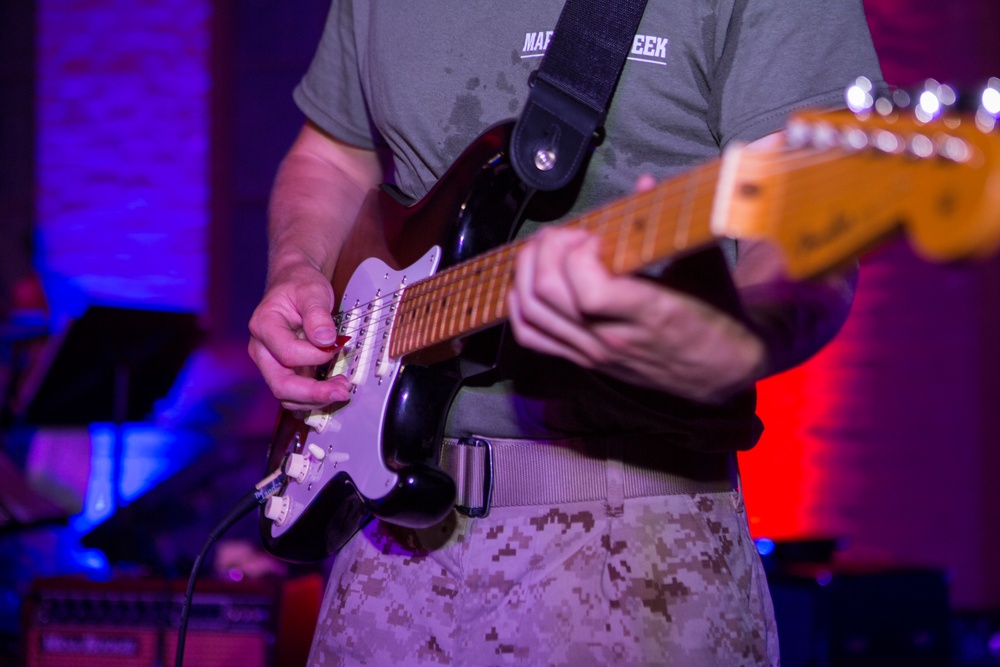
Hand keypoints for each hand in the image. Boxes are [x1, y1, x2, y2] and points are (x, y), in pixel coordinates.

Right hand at [247, 263, 352, 410]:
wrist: (294, 283)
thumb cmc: (298, 285)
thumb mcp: (311, 291)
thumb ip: (317, 315)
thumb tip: (325, 339)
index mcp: (264, 326)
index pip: (287, 353)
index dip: (315, 355)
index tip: (336, 345)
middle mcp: (262, 349)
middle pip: (281, 384)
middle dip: (313, 394)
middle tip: (341, 391)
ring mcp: (271, 362)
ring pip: (287, 395)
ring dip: (315, 399)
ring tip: (341, 389)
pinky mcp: (284, 370)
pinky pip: (295, 393)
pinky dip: (313, 397)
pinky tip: (332, 390)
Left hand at [506, 226, 765, 401]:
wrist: (723, 370)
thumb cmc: (718, 314)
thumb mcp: (705, 264)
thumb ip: (671, 224)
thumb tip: (644, 182)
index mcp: (650, 313)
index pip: (589, 290)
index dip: (580, 254)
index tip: (596, 236)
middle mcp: (614, 338)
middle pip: (550, 295)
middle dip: (547, 252)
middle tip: (566, 235)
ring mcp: (594, 352)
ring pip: (532, 314)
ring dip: (527, 272)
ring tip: (546, 250)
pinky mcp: (584, 360)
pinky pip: (531, 336)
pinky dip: (518, 306)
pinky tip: (529, 282)